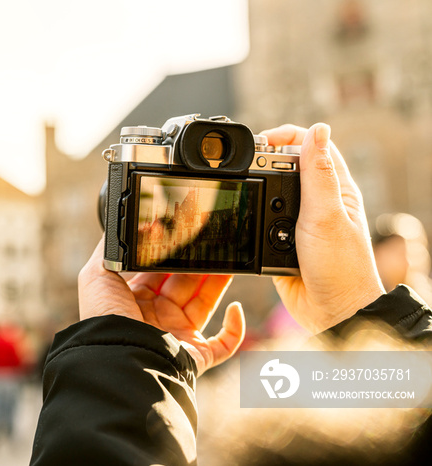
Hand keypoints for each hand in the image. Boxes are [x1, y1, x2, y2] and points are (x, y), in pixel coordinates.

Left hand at [78, 239, 245, 373]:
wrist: (119, 356)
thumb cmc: (104, 318)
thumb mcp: (95, 275)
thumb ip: (110, 248)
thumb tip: (129, 226)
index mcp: (134, 301)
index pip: (160, 272)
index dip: (174, 255)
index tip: (186, 237)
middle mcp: (156, 318)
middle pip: (186, 284)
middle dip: (200, 263)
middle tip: (212, 242)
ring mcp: (177, 336)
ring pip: (206, 304)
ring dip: (220, 282)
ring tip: (231, 260)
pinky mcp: (196, 356)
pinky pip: (224, 345)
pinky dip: (235, 329)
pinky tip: (235, 307)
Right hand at [260, 123, 384, 332]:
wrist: (330, 311)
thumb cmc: (342, 267)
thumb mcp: (327, 215)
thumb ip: (318, 174)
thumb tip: (318, 129)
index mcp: (335, 188)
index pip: (312, 145)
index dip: (287, 135)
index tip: (262, 140)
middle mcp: (317, 202)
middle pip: (286, 165)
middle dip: (263, 160)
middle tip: (243, 163)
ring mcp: (297, 222)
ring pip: (269, 192)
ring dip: (255, 190)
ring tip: (241, 188)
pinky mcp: (279, 241)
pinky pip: (260, 221)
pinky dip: (250, 218)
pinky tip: (245, 218)